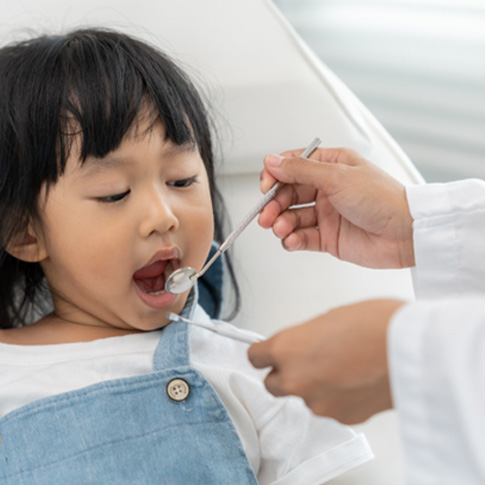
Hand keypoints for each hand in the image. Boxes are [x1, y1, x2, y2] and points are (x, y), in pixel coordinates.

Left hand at [248, 299, 405, 423]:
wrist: (412, 349)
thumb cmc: (375, 324)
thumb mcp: (329, 318)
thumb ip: (305, 337)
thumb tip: (302, 347)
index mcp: (287, 347)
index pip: (255, 356)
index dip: (263, 353)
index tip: (268, 352)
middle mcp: (295, 379)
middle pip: (273, 383)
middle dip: (286, 373)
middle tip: (308, 360)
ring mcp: (318, 402)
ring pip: (305, 396)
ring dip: (316, 385)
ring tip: (344, 366)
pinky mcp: (342, 418)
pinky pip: (330, 406)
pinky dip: (338, 396)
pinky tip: (357, 380)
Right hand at [258, 148, 414, 268]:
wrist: (405, 233)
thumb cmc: (383, 199)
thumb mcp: (337, 176)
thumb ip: (300, 170)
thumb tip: (272, 161)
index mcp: (331, 166)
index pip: (293, 166)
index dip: (275, 175)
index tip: (266, 185)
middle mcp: (327, 189)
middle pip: (288, 194)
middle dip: (274, 205)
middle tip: (266, 215)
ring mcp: (327, 214)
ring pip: (292, 217)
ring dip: (282, 223)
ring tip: (281, 229)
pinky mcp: (328, 238)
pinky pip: (302, 238)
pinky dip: (292, 240)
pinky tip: (291, 240)